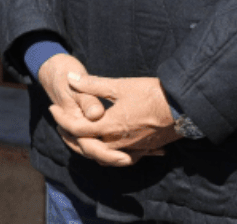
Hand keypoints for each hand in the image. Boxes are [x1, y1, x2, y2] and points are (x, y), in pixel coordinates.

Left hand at [65, 73, 179, 165]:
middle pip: (86, 147)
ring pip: (102, 155)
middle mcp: (118, 143)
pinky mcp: (143, 151)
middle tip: (60, 125)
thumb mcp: (120, 85)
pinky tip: (105, 144)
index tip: (52, 109)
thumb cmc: (152, 94)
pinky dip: (108, 153)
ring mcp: (131, 149)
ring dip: (87, 146)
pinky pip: (119, 157)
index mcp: (110, 126)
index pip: (77, 128)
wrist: (184, 108)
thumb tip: (71, 79)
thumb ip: (93, 85)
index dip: (61, 119)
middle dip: (69, 136)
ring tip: (79, 134)